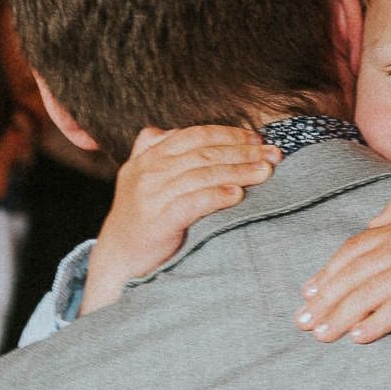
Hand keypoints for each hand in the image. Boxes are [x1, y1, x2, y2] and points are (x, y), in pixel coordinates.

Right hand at [80, 125, 277, 314]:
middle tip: (273, 154)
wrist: (117, 259)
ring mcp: (151, 195)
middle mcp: (148, 170)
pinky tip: (237, 195)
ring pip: (201, 174)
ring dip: (238, 171)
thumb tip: (179, 131)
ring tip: (265, 172)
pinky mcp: (157, 220)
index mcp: (148, 156)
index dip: (228, 133)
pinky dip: (216, 196)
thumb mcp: (142, 179)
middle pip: (203, 153)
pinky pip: (192, 202)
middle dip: (242, 151)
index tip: (256, 138)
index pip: (194, 134)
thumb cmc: (140, 219)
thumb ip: (158, 153)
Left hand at [297, 173, 390, 342]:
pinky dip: (376, 323)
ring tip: (321, 335)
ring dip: (340, 317)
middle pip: (350, 277)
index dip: (327, 273)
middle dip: (324, 301)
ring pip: (366, 296)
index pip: (350, 252)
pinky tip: (359, 337)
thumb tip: (374, 223)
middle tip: (302, 323)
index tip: (309, 292)